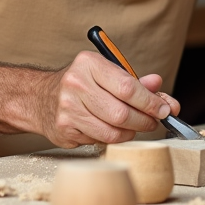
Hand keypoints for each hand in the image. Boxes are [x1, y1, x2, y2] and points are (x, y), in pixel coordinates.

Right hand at [35, 51, 180, 147]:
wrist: (40, 98)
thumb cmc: (80, 84)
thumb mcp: (106, 73)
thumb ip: (135, 82)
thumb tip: (160, 91)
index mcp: (88, 64)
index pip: (127, 87)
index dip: (150, 102)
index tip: (165, 109)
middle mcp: (75, 84)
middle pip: (122, 113)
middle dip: (144, 120)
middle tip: (153, 121)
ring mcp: (68, 109)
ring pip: (112, 131)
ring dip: (130, 132)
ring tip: (134, 126)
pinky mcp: (64, 129)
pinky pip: (99, 140)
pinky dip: (112, 138)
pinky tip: (111, 129)